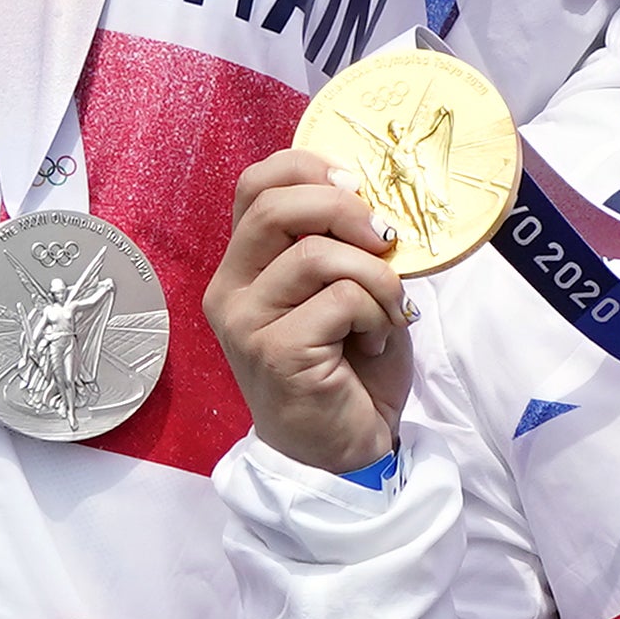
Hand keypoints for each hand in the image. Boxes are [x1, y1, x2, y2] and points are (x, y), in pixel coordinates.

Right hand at [204, 147, 412, 475]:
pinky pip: (342, 299)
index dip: (310, 168)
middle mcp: (231, 289)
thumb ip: (338, 243)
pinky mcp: (275, 352)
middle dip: (345, 208)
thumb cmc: (347, 369)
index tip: (360, 186)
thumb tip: (370, 194)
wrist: (345, 451)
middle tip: (385, 237)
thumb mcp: (342, 289)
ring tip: (388, 310)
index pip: (256, 185)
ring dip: (375, 276)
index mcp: (243, 265)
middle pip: (276, 206)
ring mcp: (247, 322)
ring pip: (317, 255)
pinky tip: (374, 343)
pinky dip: (378, 314)